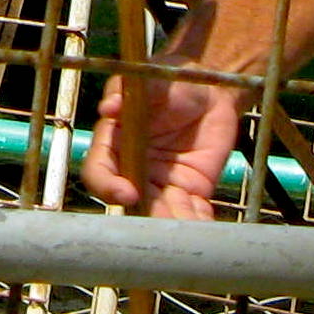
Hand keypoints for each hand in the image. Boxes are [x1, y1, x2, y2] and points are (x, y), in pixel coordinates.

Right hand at [79, 73, 244, 218]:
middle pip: (131, 203)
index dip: (108, 186)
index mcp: (116, 143)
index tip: (127, 193)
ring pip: (161, 213)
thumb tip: (109, 107)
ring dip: (172, 226)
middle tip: (161, 227)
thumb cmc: (174, 79)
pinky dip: (197, 224)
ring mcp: (162, 183)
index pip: (100, 171)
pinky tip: (205, 230)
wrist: (213, 88)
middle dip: (145, 218)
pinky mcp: (191, 190)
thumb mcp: (153, 79)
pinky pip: (191, 212)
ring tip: (187, 234)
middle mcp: (134, 169)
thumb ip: (131, 90)